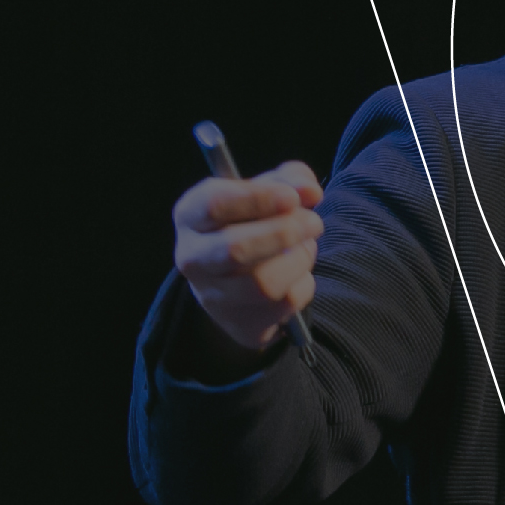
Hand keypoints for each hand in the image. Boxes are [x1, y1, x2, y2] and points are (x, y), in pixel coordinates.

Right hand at [171, 161, 323, 351]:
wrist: (241, 277)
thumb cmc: (253, 222)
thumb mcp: (267, 191)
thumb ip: (290, 180)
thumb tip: (310, 191)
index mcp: (190, 215)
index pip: (214, 204)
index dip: (258, 199)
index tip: (292, 198)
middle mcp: (193, 258)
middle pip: (236, 249)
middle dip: (285, 233)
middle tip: (314, 222)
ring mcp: (212, 296)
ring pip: (265, 283)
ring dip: (299, 260)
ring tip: (305, 247)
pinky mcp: (239, 323)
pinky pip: (285, 304)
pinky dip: (304, 284)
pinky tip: (298, 274)